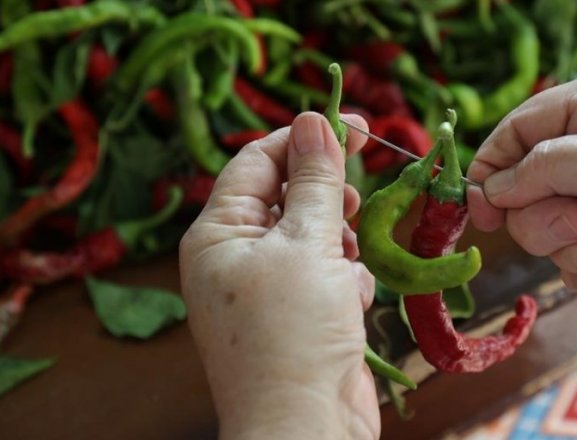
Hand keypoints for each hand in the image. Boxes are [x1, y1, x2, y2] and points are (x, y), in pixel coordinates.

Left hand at [179, 113, 378, 438]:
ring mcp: (267, 290)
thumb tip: (315, 120)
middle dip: (326, 193)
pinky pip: (326, 275)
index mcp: (217, 234)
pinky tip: (352, 302)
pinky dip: (345, 279)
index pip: (257, 161)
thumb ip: (315, 180)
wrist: (305, 427)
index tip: (356, 124)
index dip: (304, 137)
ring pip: (312, 235)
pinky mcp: (299, 316)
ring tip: (348, 259)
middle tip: (359, 192)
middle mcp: (235, 258)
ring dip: (340, 240)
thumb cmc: (294, 333)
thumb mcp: (307, 244)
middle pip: (285, 195)